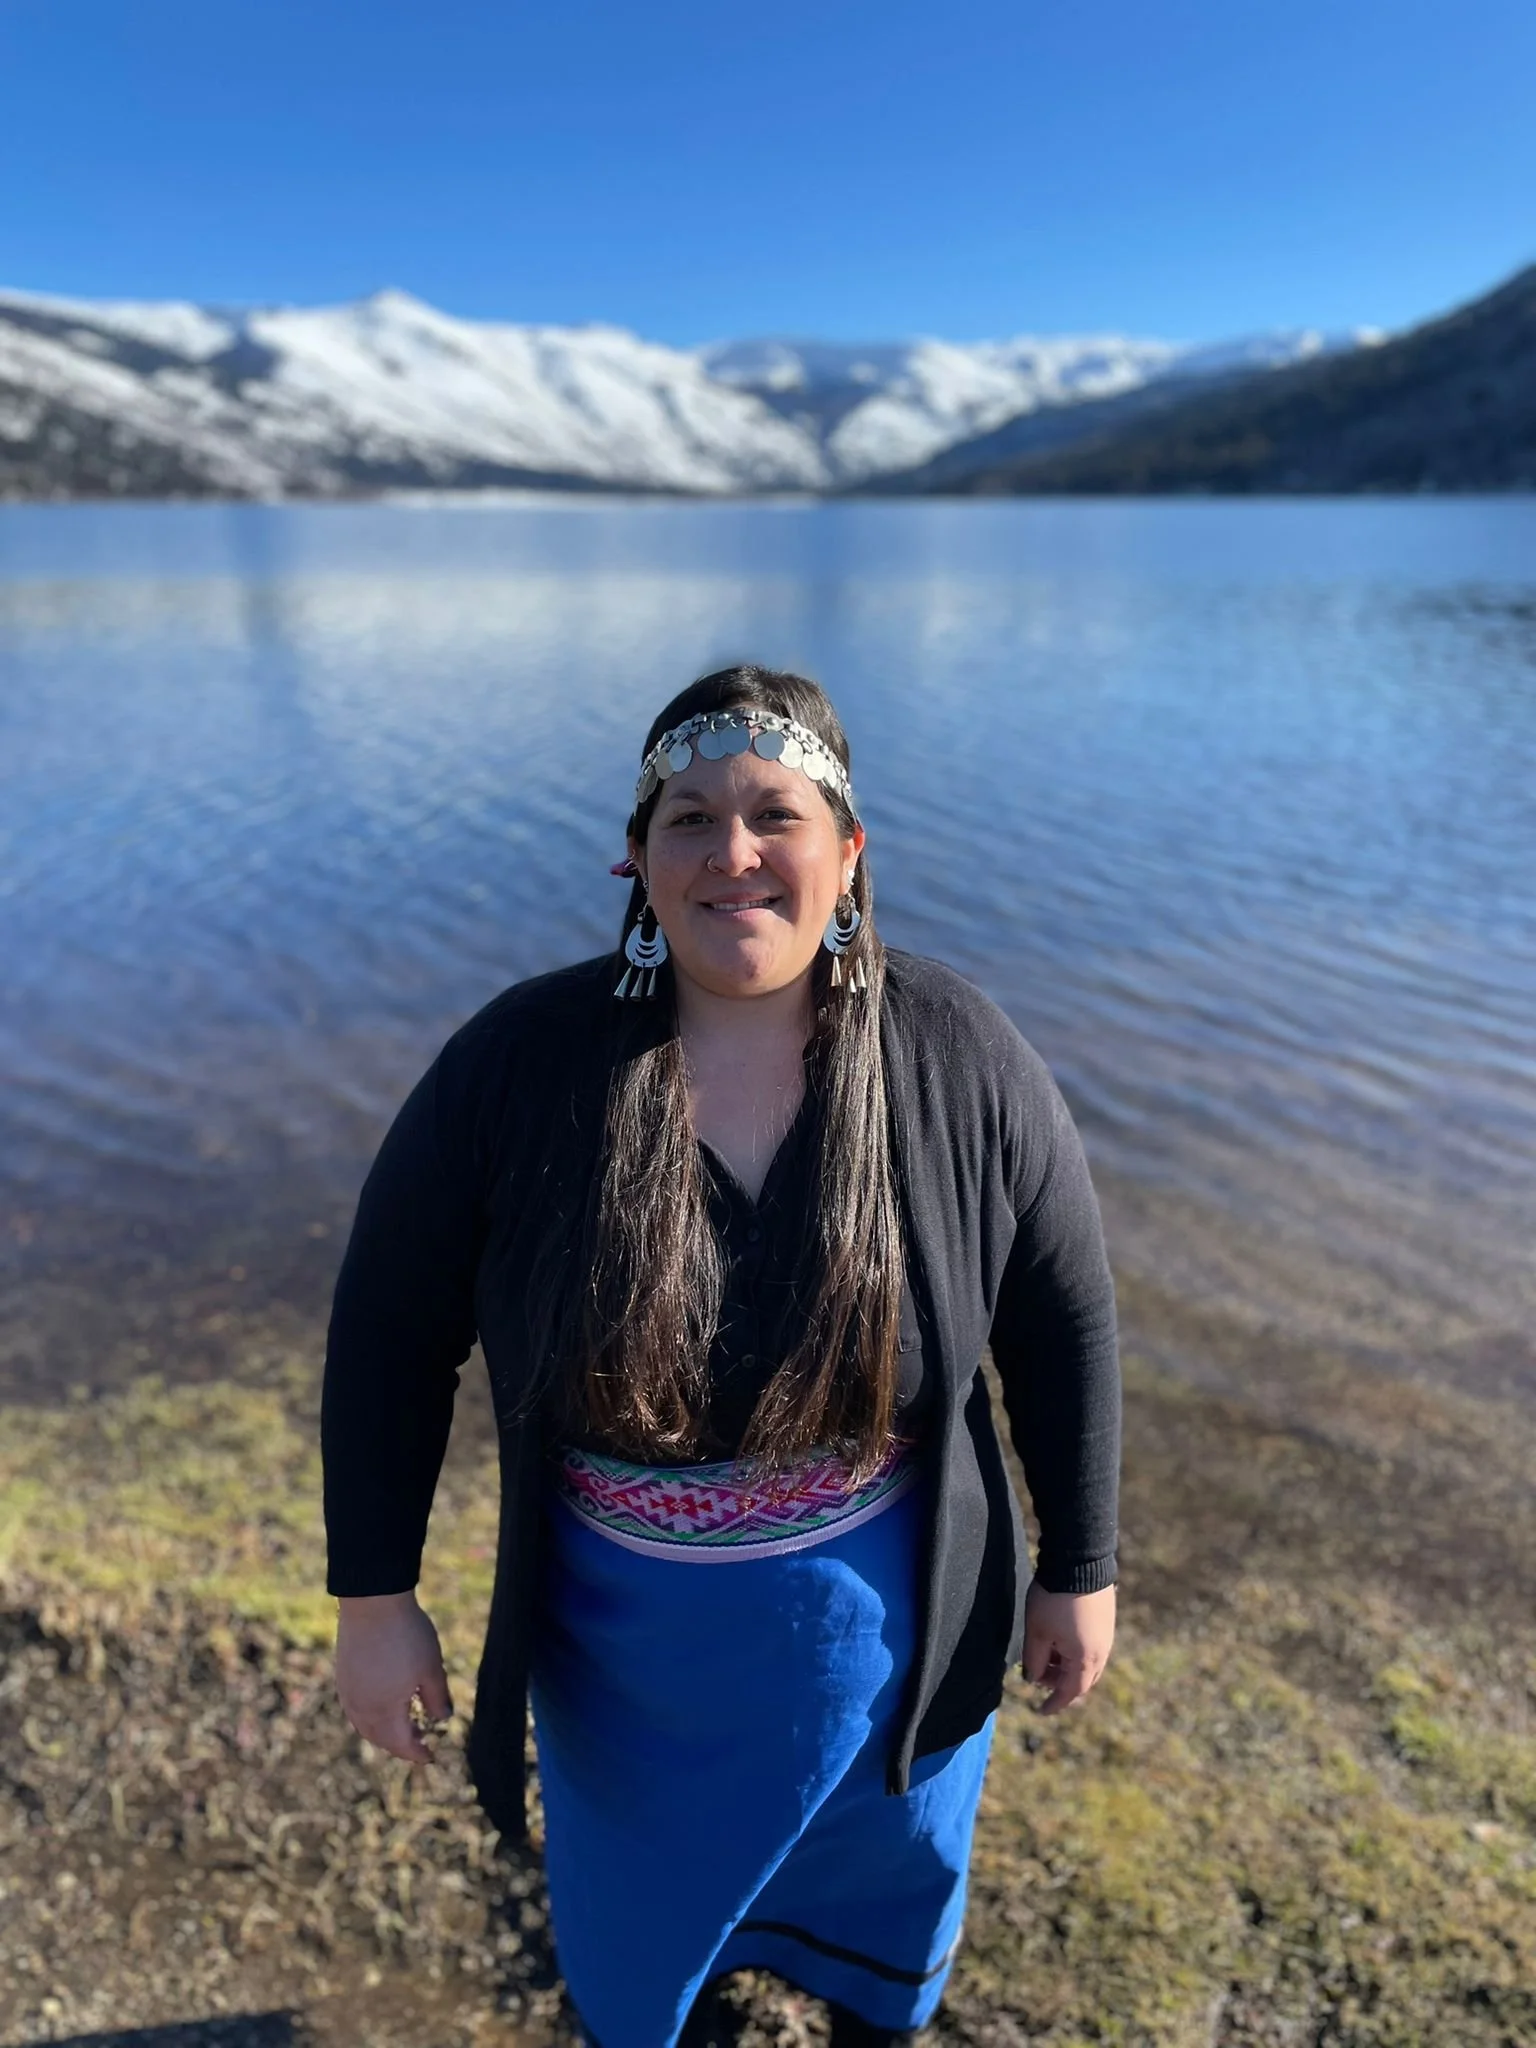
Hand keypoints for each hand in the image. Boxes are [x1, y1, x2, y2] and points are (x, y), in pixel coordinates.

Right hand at [334, 1590, 453, 1764]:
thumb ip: (437, 1697)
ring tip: (403, 1723)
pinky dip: (370, 1715)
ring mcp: (348, 1691)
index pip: (401, 1744)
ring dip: (384, 1731)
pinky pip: (355, 1707)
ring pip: (365, 1724)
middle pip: (380, 1738)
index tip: (430, 1757)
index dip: (417, 1753)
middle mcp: (361, 1707)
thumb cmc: (407, 1634)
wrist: (372, 1601)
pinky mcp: (342, 1675)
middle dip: (400, 1744)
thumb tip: (442, 1718)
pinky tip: (383, 1703)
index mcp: (384, 1711)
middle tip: (419, 1741)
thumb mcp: (431, 1668)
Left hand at [1021, 1579, 1115, 1714]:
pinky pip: (1092, 1646)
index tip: (1041, 1711)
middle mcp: (1102, 1651)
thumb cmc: (1054, 1599)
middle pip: (1082, 1680)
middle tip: (1038, 1678)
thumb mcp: (1036, 1632)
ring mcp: (1107, 1634)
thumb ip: (1034, 1660)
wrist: (1079, 1561)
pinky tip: (1058, 1638)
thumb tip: (1033, 1678)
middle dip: (1059, 1683)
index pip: (1070, 1692)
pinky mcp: (1106, 1619)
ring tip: (1045, 1654)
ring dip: (1066, 1666)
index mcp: (1086, 1660)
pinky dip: (1074, 1651)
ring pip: (1087, 1662)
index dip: (1054, 1703)